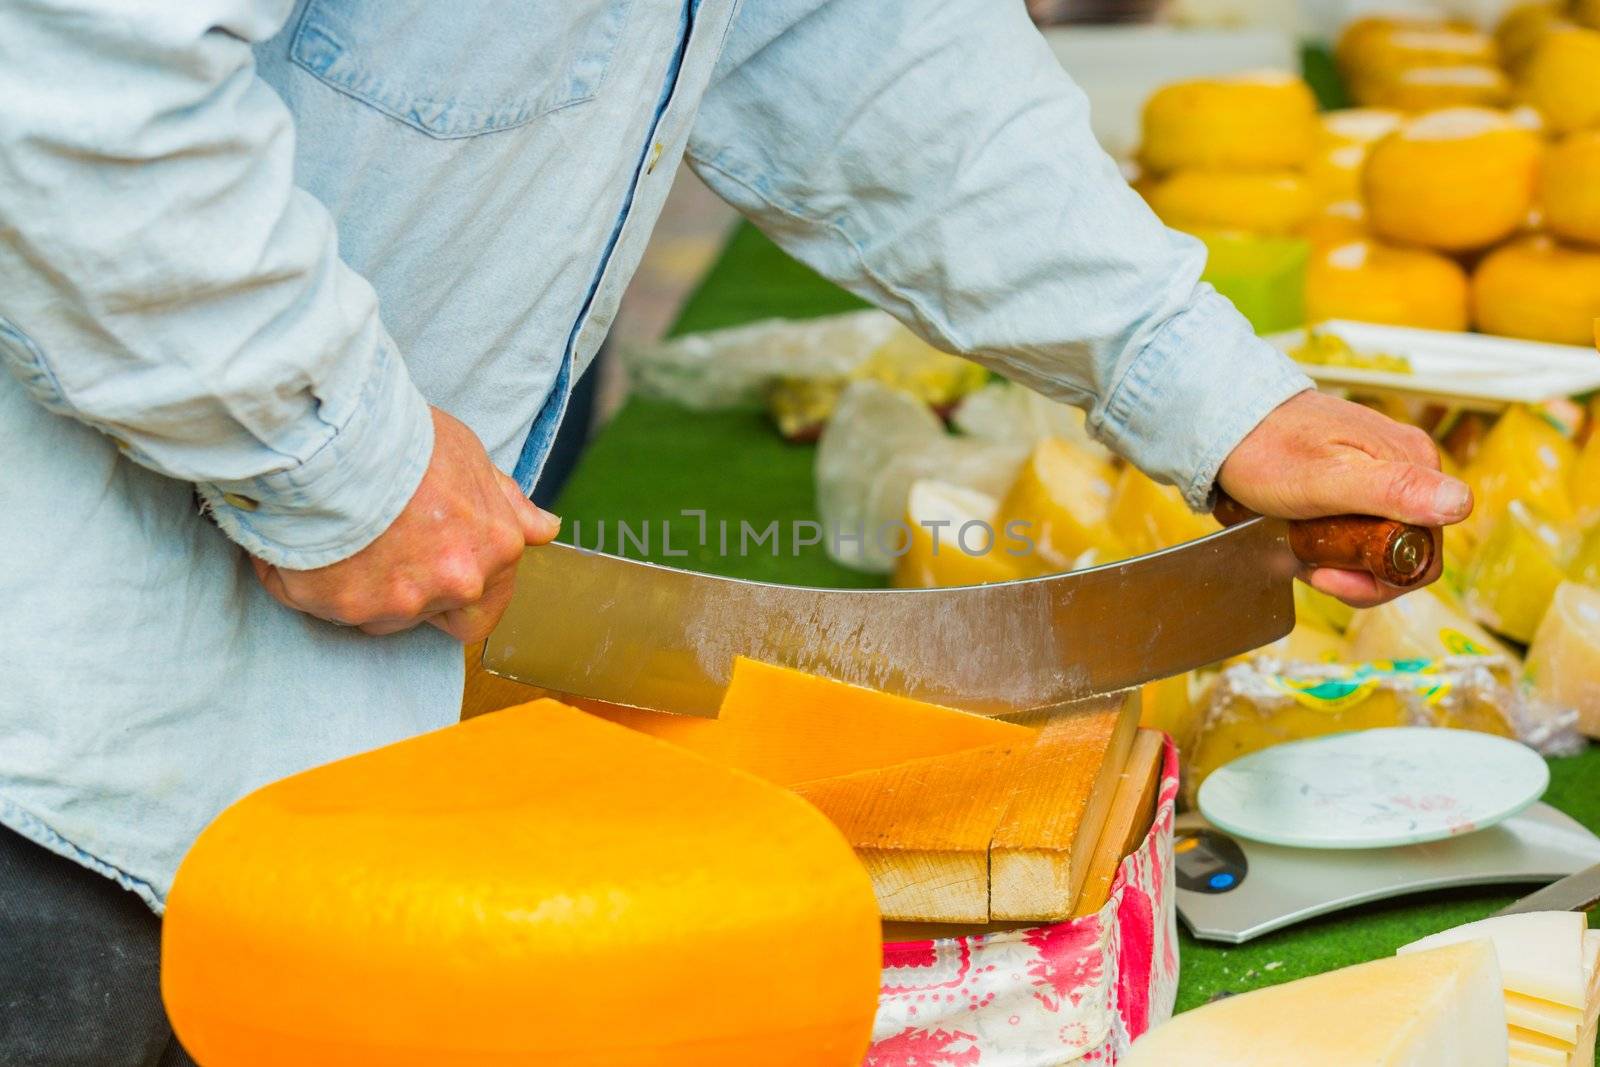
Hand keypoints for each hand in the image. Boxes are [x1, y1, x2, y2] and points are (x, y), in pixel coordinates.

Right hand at [252, 407, 560, 641]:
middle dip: (411, 593)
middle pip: (433, 614)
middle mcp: (458, 583)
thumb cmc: (407, 439)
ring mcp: (404, 601)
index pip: (485, 607)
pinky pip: (331, 607)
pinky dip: (319, 583)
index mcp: (496, 549)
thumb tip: (545, 530)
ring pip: (382, 614)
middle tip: (383, 550)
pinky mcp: (349, 607)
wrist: (340, 436)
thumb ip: (507, 504)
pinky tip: (313, 543)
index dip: (455, 591)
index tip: (428, 564)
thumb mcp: (472, 458)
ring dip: (365, 586)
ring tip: (345, 534)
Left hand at [1218, 390, 1471, 607]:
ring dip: (1340, 561)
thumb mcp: (1326, 478)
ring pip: (1378, 543)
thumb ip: (1391, 491)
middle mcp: (1407, 468)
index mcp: (1415, 465)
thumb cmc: (1268, 449)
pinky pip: (1357, 527)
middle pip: (1402, 551)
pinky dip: (1330, 543)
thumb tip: (1460, 504)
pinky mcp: (1355, 480)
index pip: (1425, 553)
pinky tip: (1300, 538)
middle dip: (1355, 572)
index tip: (1330, 577)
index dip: (1381, 579)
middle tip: (1305, 564)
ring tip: (1297, 550)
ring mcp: (1381, 473)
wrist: (1225, 421)